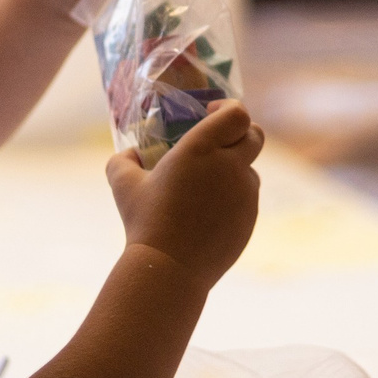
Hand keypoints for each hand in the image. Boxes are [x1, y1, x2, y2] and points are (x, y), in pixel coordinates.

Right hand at [103, 100, 262, 288]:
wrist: (171, 269)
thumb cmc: (144, 222)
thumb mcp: (123, 185)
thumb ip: (123, 161)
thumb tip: (129, 153)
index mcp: (202, 148)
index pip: (237, 114)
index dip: (228, 109)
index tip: (210, 113)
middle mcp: (230, 166)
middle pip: (254, 135)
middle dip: (241, 133)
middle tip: (220, 142)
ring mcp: (245, 194)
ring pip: (250, 170)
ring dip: (235, 169)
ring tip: (206, 185)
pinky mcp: (250, 218)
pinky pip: (247, 199)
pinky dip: (233, 198)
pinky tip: (209, 212)